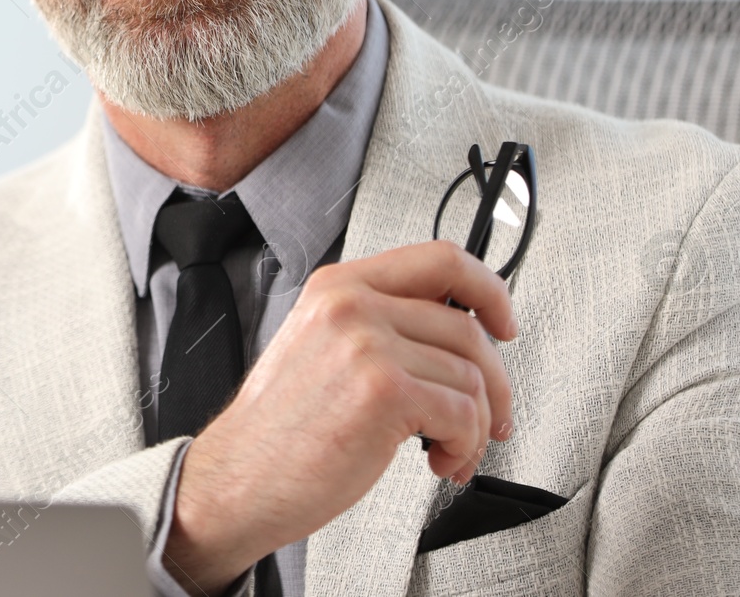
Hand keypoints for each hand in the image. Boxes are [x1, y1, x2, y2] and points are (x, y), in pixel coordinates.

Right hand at [161, 239, 517, 594]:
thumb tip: (453, 338)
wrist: (236, 480)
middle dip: (494, 384)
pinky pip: (464, 413)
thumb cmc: (278, 430)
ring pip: (471, 376)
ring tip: (452, 450)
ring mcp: (367, 345)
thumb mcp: (319, 347)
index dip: (488, 288)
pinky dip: (465, 446)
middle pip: (468, 327)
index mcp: (338, 286)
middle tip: (490, 417)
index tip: (503, 321)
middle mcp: (352, 306)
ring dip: (477, 426)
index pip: (440, 259)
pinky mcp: (384, 392)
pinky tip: (442, 460)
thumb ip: (377, 326)